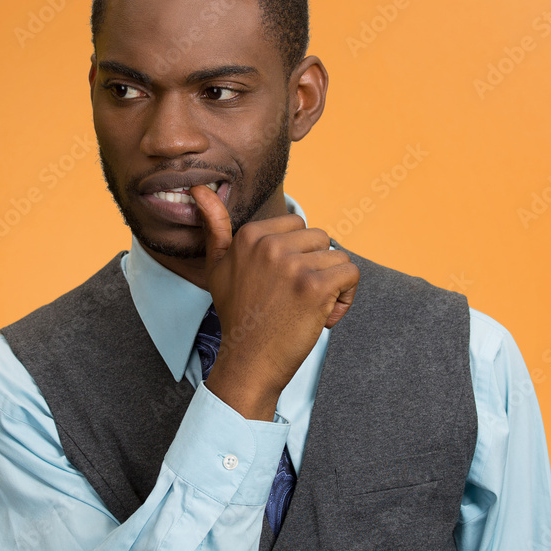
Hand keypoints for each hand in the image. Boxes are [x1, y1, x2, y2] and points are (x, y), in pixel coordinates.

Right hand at [190, 185, 358, 420]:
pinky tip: (324, 316)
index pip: (298, 225)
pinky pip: (351, 275)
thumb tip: (199, 188)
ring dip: (333, 285)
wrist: (248, 361)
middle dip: (317, 268)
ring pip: (338, 257)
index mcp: (249, 235)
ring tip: (308, 309)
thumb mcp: (217, 266)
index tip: (280, 283)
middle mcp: (269, 244)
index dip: (297, 256)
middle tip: (294, 300)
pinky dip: (346, 299)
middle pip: (321, 239)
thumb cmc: (238, 314)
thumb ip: (214, 226)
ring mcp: (292, 265)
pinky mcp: (315, 286)